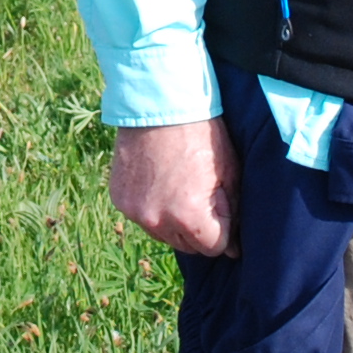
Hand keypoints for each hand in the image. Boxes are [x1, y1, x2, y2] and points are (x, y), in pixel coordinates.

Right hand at [110, 118, 237, 258]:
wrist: (159, 102)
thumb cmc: (201, 134)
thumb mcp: (228, 173)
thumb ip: (232, 214)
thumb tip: (232, 250)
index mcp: (190, 218)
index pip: (214, 248)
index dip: (223, 227)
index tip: (221, 204)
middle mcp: (159, 221)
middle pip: (187, 245)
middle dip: (199, 229)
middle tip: (202, 195)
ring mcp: (135, 212)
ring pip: (162, 233)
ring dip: (173, 221)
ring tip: (179, 187)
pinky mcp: (120, 199)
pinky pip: (142, 216)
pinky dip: (152, 206)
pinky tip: (159, 181)